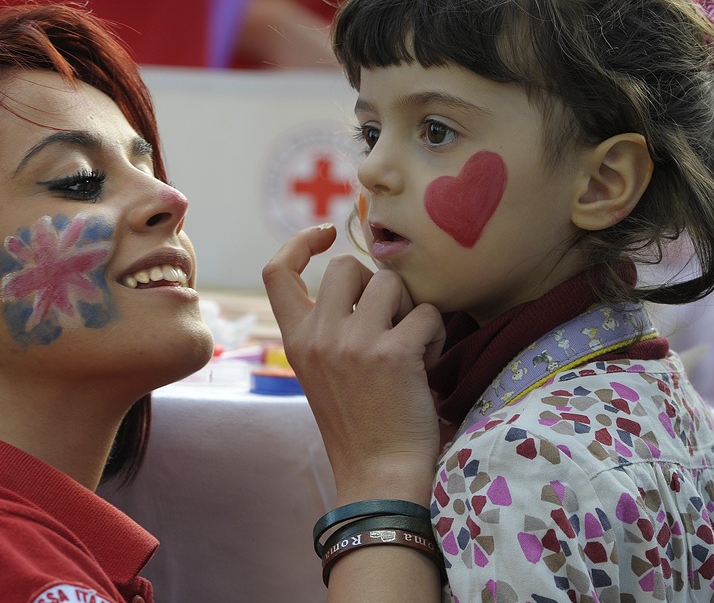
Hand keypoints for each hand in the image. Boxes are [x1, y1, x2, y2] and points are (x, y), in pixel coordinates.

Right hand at [262, 224, 444, 502]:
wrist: (380, 478)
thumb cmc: (361, 427)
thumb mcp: (321, 374)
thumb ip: (327, 330)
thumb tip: (354, 277)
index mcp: (296, 341)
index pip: (276, 271)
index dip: (299, 242)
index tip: (325, 234)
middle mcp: (318, 337)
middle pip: (347, 265)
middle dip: (377, 282)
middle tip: (391, 319)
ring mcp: (354, 344)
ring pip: (391, 281)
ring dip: (411, 307)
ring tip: (414, 345)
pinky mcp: (393, 354)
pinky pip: (428, 313)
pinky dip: (437, 336)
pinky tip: (429, 366)